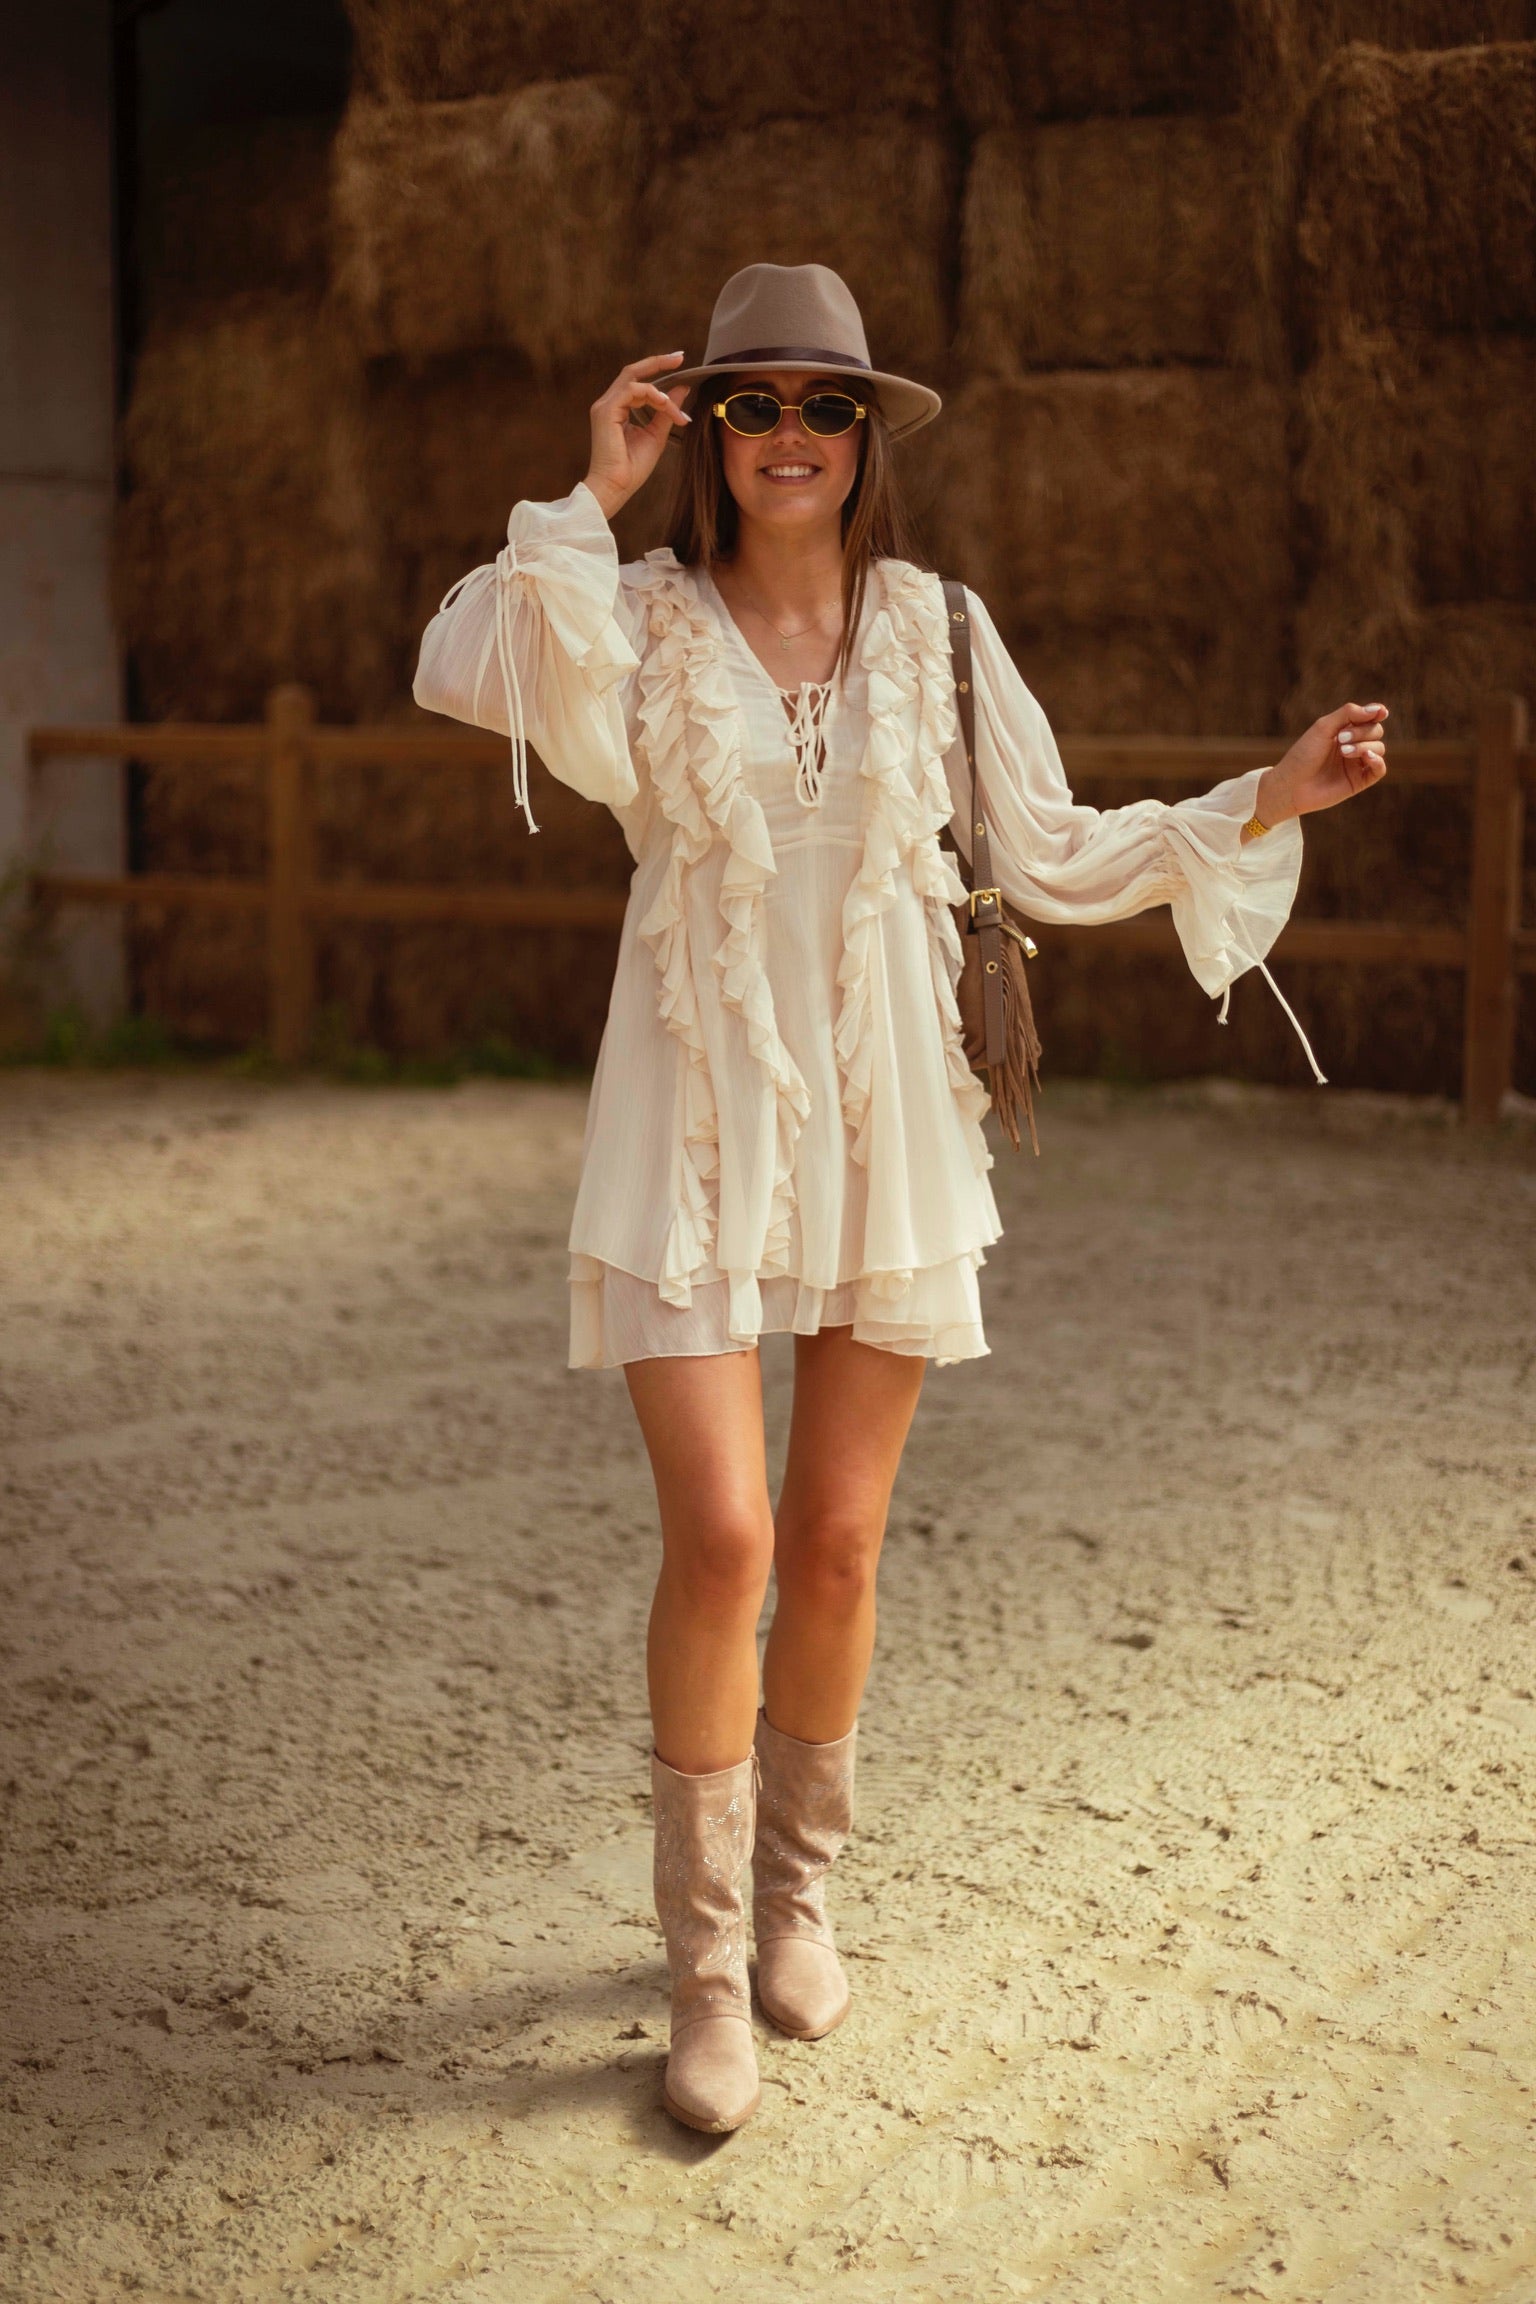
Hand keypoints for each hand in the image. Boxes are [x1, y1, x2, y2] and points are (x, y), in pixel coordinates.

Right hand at [583, 353, 691, 520]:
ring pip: (636, 381)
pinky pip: (632, 390)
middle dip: (658, 361)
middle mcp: (608, 403)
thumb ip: (667, 411)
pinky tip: (665, 405)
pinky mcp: (605, 410)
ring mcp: (605, 405)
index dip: (657, 369)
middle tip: (680, 357)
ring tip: (675, 411)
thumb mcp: (656, 436)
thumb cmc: (632, 469)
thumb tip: (682, 389)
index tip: (679, 363)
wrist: (616, 488)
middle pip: (633, 371)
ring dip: (661, 394)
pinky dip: (651, 395)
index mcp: (618, 409)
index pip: (638, 381)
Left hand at [1254, 703, 1388, 831]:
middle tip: (1341, 738)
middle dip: (1363, 732)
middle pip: (1375, 731)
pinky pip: (1380, 769)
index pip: (1368, 717)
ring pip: (1379, 748)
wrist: (1291, 785)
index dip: (1376, 713)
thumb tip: (1379, 709)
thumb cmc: (1303, 754)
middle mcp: (1353, 745)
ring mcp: (1356, 763)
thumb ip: (1349, 714)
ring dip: (1364, 746)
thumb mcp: (1323, 727)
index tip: (1380, 713)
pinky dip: (1377, 761)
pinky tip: (1367, 757)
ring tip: (1344, 751)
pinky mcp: (1359, 781)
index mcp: (1344, 730)